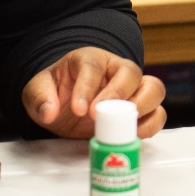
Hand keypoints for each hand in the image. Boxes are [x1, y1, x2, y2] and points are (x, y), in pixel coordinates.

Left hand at [21, 47, 165, 138]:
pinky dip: (151, 124)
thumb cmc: (56, 91)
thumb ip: (39, 98)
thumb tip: (49, 111)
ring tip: (124, 126)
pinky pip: (157, 113)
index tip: (80, 110)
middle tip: (102, 116)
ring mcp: (132, 89)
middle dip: (119, 94)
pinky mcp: (140, 109)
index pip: (93, 66)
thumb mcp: (37, 90)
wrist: (66, 104)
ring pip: (153, 88)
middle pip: (131, 71)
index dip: (87, 87)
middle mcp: (115, 70)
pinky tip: (133, 135)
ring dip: (143, 107)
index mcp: (90, 59)